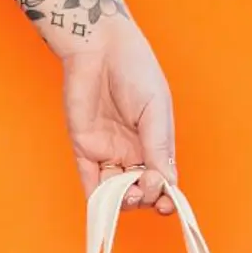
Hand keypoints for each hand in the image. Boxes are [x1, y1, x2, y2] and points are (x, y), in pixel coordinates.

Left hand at [62, 17, 176, 214]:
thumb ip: (159, 147)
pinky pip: (90, 182)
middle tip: (145, 184)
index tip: (165, 203)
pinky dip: (97, 200)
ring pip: (116, 193)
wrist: (98, 47)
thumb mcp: (155, 110)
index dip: (164, 197)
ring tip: (128, 193)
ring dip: (124, 202)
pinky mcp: (84, 149)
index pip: (162, 181)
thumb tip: (167, 182)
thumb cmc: (134, 70)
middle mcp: (133, 153)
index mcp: (155, 145)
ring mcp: (108, 153)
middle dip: (145, 196)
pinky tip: (106, 205)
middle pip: (140, 191)